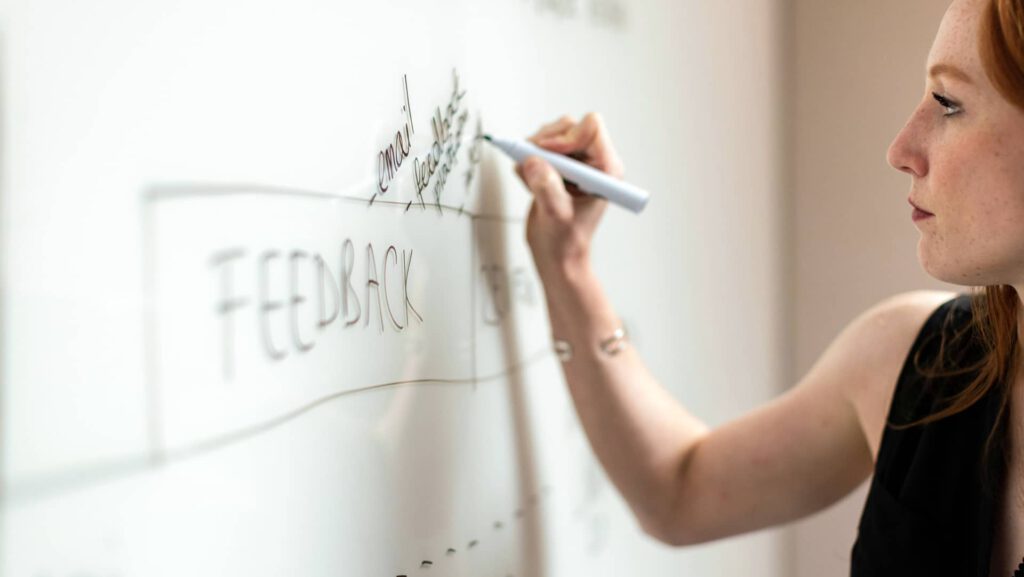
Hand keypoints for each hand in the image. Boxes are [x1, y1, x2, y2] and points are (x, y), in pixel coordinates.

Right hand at [516, 113, 624, 279]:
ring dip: (534, 151)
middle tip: (532, 163)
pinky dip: (527, 161)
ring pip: (552, 134)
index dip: (566, 137)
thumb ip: (547, 188)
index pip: (591, 128)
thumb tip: (533, 161)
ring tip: (530, 178)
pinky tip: (529, 183)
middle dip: (546, 142)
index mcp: (605, 170)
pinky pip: (539, 148)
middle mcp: (593, 162)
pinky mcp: (557, 167)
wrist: (557, 256)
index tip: (548, 155)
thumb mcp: (556, 216)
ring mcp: (574, 164)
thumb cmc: (566, 242)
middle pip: (569, 126)